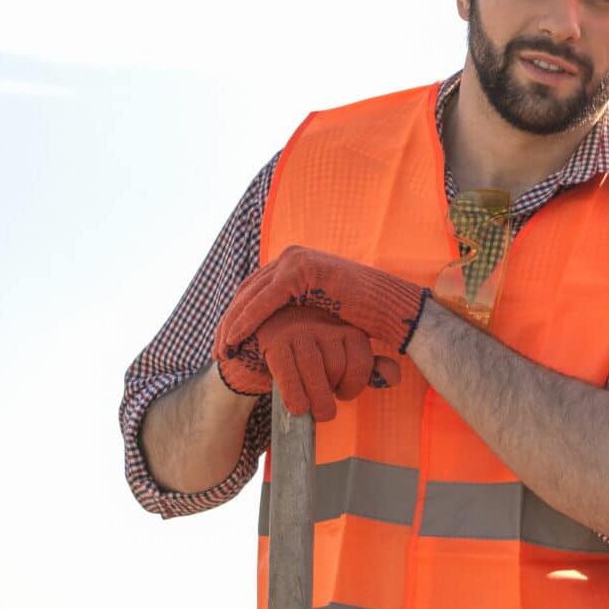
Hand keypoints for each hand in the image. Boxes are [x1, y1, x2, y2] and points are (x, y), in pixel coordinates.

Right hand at [215, 304, 400, 419]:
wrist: (262, 344)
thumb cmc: (308, 355)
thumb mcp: (340, 358)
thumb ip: (368, 368)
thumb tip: (395, 377)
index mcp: (345, 324)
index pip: (361, 361)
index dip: (354, 387)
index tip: (341, 394)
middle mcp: (323, 322)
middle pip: (338, 366)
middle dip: (331, 394)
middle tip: (323, 406)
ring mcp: (298, 328)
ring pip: (315, 370)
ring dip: (315, 400)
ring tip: (311, 412)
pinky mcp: (274, 340)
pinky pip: (289, 373)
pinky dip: (295, 396)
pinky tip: (297, 408)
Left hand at [218, 246, 427, 355]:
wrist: (390, 310)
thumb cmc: (361, 317)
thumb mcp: (320, 313)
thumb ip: (298, 311)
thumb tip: (276, 331)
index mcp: (293, 263)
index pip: (253, 291)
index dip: (235, 318)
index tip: (226, 345)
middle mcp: (291, 256)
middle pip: (247, 292)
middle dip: (228, 323)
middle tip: (217, 352)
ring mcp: (296, 260)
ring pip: (251, 295)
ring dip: (232, 325)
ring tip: (223, 351)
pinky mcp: (301, 271)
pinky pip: (265, 300)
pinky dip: (247, 321)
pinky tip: (236, 340)